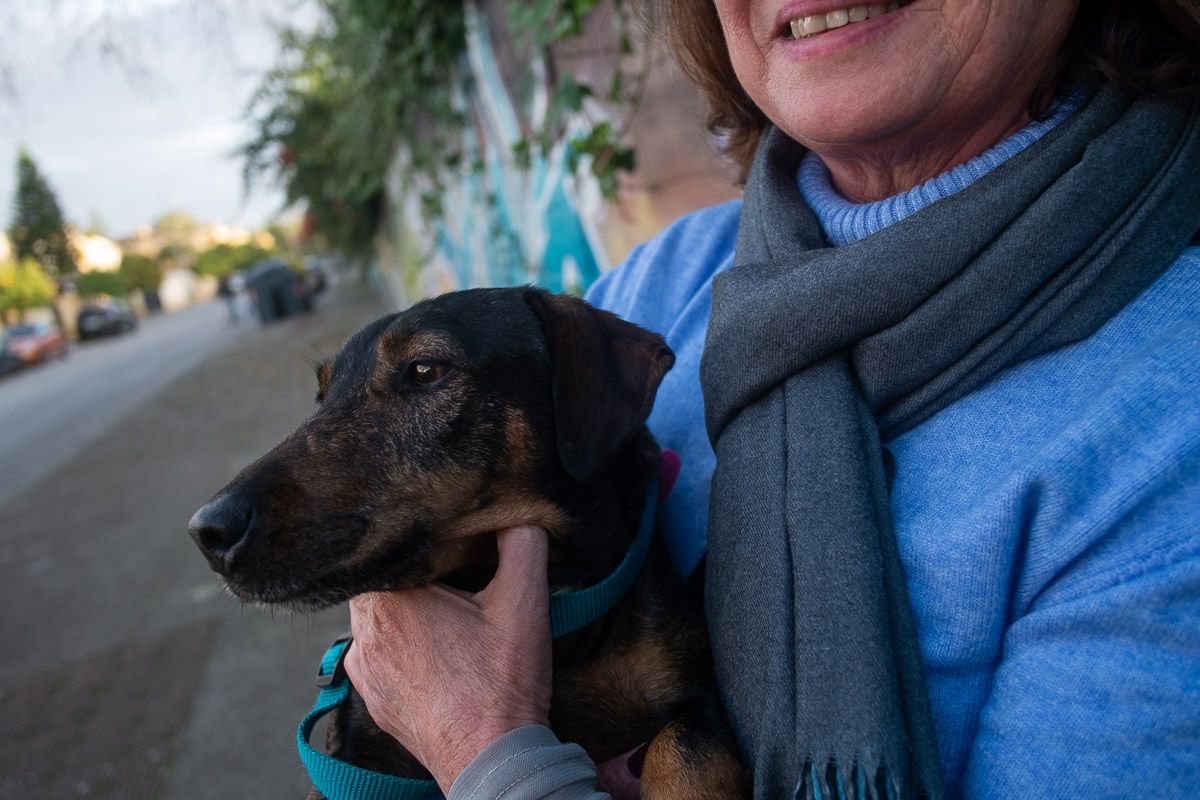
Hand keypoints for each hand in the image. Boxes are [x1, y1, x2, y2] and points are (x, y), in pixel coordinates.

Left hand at [344, 525, 552, 792]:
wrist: (491, 759)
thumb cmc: (502, 685)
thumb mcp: (525, 604)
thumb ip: (523, 545)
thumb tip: (521, 513)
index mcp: (393, 599)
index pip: (385, 543)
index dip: (411, 531)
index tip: (439, 530)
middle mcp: (366, 631)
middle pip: (378, 576)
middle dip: (408, 568)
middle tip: (446, 565)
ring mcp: (364, 667)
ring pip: (374, 614)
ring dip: (401, 605)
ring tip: (440, 604)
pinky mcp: (371, 695)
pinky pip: (375, 651)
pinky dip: (398, 643)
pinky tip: (432, 646)